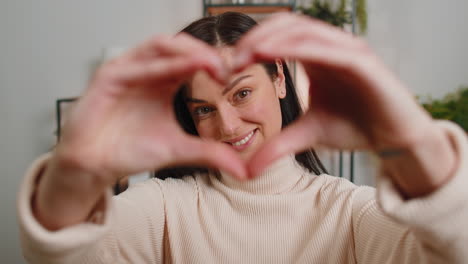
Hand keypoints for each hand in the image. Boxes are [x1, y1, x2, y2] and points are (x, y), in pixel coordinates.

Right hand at [55, 33, 246, 184]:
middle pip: (179, 46)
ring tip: (208, 62)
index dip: (213, 63)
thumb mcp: (179, 149)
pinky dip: (158, 66)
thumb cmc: (130, 151)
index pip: (192, 59)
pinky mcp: (108, 77)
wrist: (96, 167)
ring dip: (185, 51)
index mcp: (164, 82)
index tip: (232, 76)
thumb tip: (243, 170)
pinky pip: (135, 65)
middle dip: (204, 52)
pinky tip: (179, 70)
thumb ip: (210, 153)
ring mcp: (127, 71)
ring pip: (159, 46)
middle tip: (224, 67)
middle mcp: (147, 72)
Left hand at [233, 13, 434, 176]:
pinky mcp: (363, 61)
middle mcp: (331, 47)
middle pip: (287, 25)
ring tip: (246, 54)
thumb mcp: (307, 135)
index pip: (280, 36)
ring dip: (271, 39)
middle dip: (256, 37)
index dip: (252, 44)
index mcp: (316, 57)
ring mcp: (347, 50)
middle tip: (232, 59)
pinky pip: (327, 47)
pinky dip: (299, 47)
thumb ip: (278, 145)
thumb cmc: (356, 128)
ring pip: (304, 31)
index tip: (229, 65)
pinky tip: (274, 54)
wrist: (394, 140)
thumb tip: (248, 170)